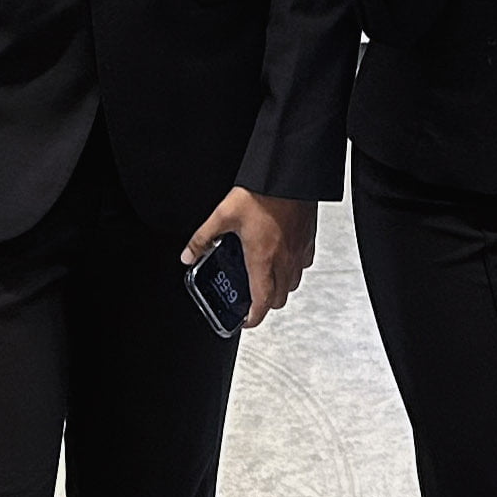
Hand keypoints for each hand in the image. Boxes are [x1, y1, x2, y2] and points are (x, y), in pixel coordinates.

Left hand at [186, 187, 315, 327]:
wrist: (288, 175)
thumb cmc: (261, 193)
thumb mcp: (222, 215)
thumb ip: (202, 238)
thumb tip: (188, 255)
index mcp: (262, 259)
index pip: (262, 303)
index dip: (254, 319)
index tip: (245, 321)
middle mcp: (284, 260)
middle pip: (280, 298)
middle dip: (265, 304)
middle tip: (251, 299)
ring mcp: (299, 251)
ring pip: (293, 283)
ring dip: (280, 287)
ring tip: (265, 277)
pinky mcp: (308, 239)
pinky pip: (304, 264)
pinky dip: (294, 269)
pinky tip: (282, 256)